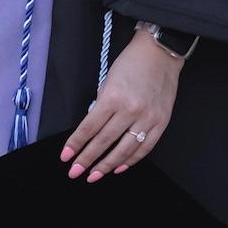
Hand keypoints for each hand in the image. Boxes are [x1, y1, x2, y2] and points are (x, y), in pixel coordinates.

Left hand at [60, 27, 183, 182]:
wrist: (160, 52)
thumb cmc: (131, 62)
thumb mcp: (108, 78)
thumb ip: (102, 104)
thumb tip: (93, 128)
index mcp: (113, 96)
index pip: (89, 127)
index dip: (76, 144)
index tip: (66, 156)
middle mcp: (130, 110)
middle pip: (104, 141)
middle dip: (87, 159)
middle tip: (75, 172)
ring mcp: (147, 118)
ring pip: (124, 150)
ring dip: (107, 165)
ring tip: (93, 175)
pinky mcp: (161, 123)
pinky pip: (144, 148)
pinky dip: (130, 160)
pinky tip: (118, 167)